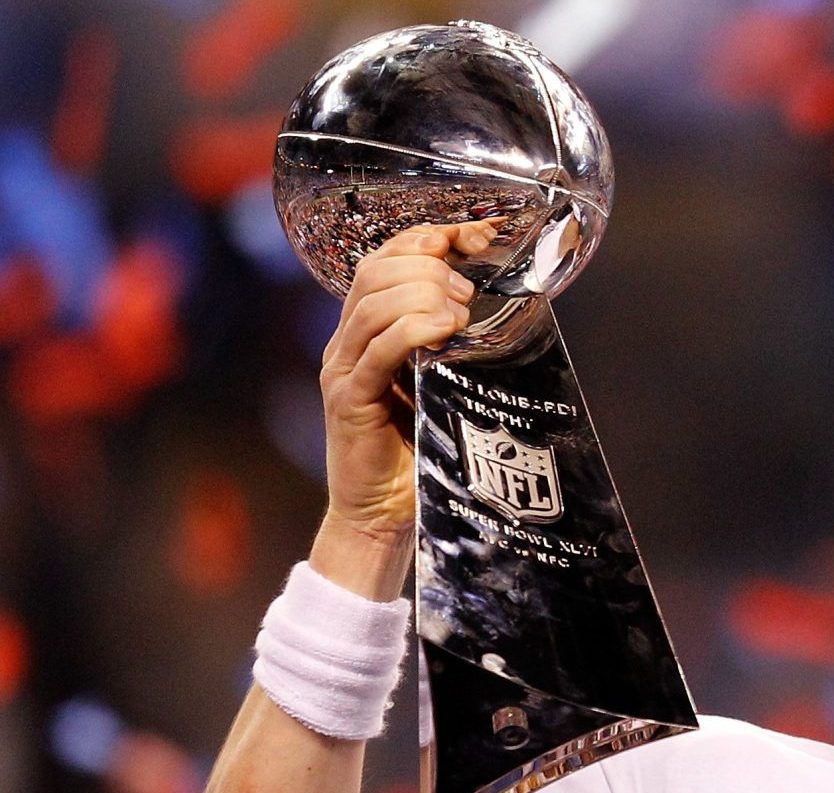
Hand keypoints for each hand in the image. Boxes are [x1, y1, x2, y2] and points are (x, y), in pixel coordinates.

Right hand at [313, 221, 493, 588]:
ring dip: (425, 294)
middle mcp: (346, 342)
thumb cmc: (417, 451)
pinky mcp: (348, 398)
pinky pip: (377, 348)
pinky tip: (445, 330)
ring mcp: (343, 368)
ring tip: (460, 314)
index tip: (476, 235)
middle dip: (431, 268)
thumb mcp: (438, 382)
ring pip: (375, 302)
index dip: (429, 237)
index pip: (386, 259)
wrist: (381, 516)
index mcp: (365, 330)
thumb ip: (447, 344)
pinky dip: (413, 329)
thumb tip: (491, 304)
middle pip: (377, 270)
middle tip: (468, 293)